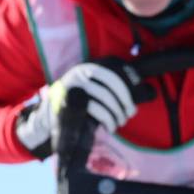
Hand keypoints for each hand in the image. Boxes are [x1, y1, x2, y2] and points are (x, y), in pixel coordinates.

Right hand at [15, 60, 149, 158]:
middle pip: (110, 85)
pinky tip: (109, 127)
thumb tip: (146, 88)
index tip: (132, 101)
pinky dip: (107, 119)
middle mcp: (78, 73)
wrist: (48, 116)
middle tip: (129, 115)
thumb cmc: (78, 104)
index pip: (113, 72)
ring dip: (116, 113)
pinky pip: (94, 108)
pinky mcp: (68, 102)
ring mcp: (71, 86)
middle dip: (124, 102)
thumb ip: (113, 87)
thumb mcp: (94, 91)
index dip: (127, 85)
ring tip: (119, 122)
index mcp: (87, 67)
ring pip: (103, 97)